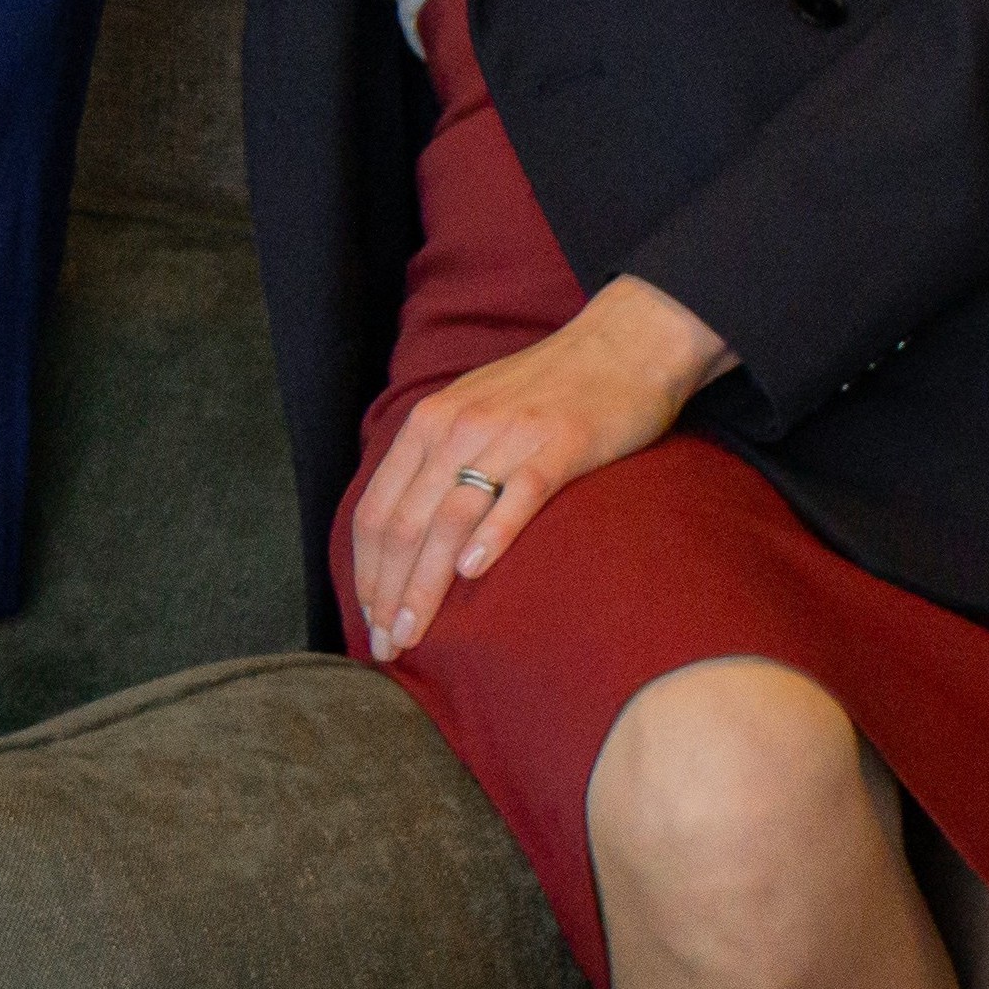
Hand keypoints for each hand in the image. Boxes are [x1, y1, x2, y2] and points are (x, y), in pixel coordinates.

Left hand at [354, 275, 730, 663]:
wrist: (622, 344)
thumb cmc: (547, 389)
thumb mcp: (472, 414)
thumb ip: (437, 462)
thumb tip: (406, 533)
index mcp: (428, 424)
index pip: (377, 510)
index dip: (366, 571)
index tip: (368, 619)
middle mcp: (455, 428)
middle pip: (403, 523)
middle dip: (387, 591)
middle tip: (388, 644)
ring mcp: (507, 436)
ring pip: (448, 518)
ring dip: (426, 583)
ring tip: (416, 631)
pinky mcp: (560, 445)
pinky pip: (518, 494)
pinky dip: (492, 534)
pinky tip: (473, 572)